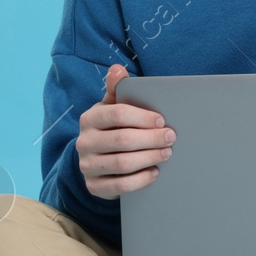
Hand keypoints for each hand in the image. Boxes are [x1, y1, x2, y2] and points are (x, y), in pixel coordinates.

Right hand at [76, 63, 173, 199]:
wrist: (96, 159)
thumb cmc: (111, 128)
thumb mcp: (112, 107)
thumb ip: (117, 89)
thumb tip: (117, 69)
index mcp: (90, 118)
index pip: (118, 114)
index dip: (143, 117)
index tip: (162, 120)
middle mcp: (84, 142)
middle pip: (123, 140)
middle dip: (152, 138)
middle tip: (171, 137)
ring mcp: (87, 166)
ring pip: (123, 163)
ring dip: (150, 158)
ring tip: (167, 153)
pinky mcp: (94, 186)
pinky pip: (120, 186)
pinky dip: (141, 179)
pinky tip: (155, 172)